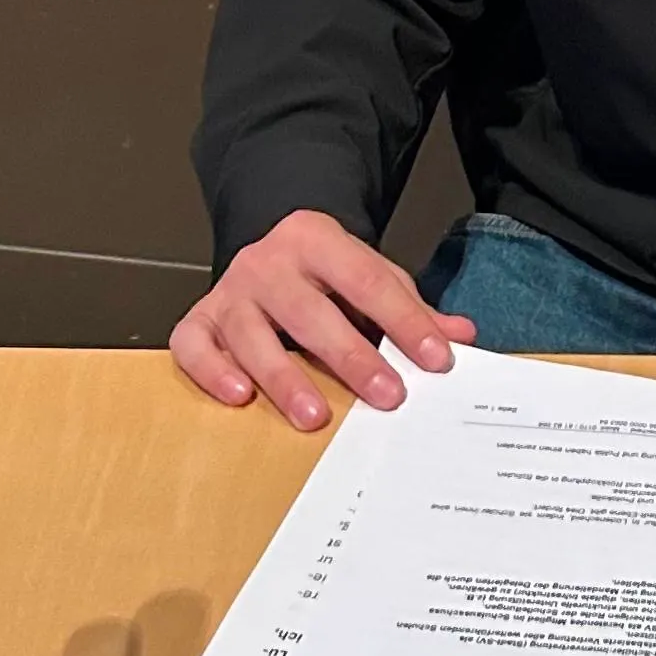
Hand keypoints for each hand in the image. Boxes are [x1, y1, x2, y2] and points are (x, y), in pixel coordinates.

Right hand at [168, 211, 471, 430]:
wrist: (269, 250)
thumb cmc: (325, 275)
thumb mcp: (369, 276)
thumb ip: (410, 307)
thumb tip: (461, 336)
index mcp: (317, 239)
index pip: (368, 281)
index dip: (404, 322)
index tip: (436, 360)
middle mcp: (268, 261)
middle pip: (310, 311)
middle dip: (352, 357)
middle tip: (387, 396)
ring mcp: (230, 291)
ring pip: (252, 334)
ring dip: (285, 378)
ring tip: (315, 416)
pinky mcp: (200, 319)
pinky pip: (194, 345)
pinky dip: (212, 372)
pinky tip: (240, 397)